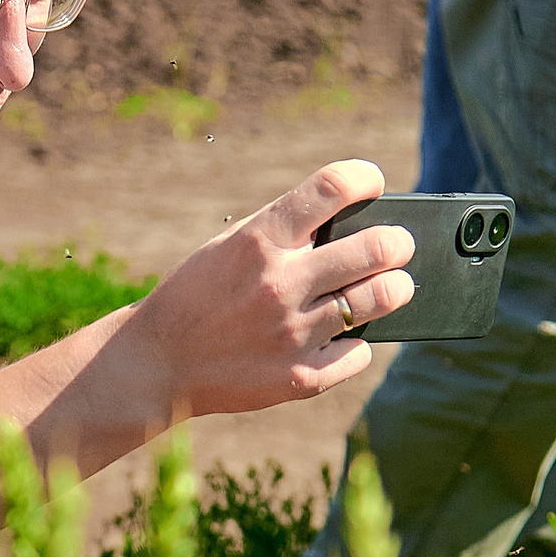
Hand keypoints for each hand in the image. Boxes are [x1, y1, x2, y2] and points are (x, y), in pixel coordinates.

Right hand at [116, 160, 415, 419]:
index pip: (333, 187)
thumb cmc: (198, 295)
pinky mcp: (300, 378)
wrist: (156, 362)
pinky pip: (359, 352)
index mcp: (259, 240)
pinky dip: (356, 342)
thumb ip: (285, 232)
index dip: (366, 178)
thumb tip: (354, 219)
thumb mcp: (229, 247)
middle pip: (378, 247)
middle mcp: (280, 283)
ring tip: (392, 285)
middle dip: (399, 242)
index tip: (373, 184)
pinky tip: (342, 335)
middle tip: (398, 245)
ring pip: (381, 299)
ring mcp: (292, 334)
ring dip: (396, 288)